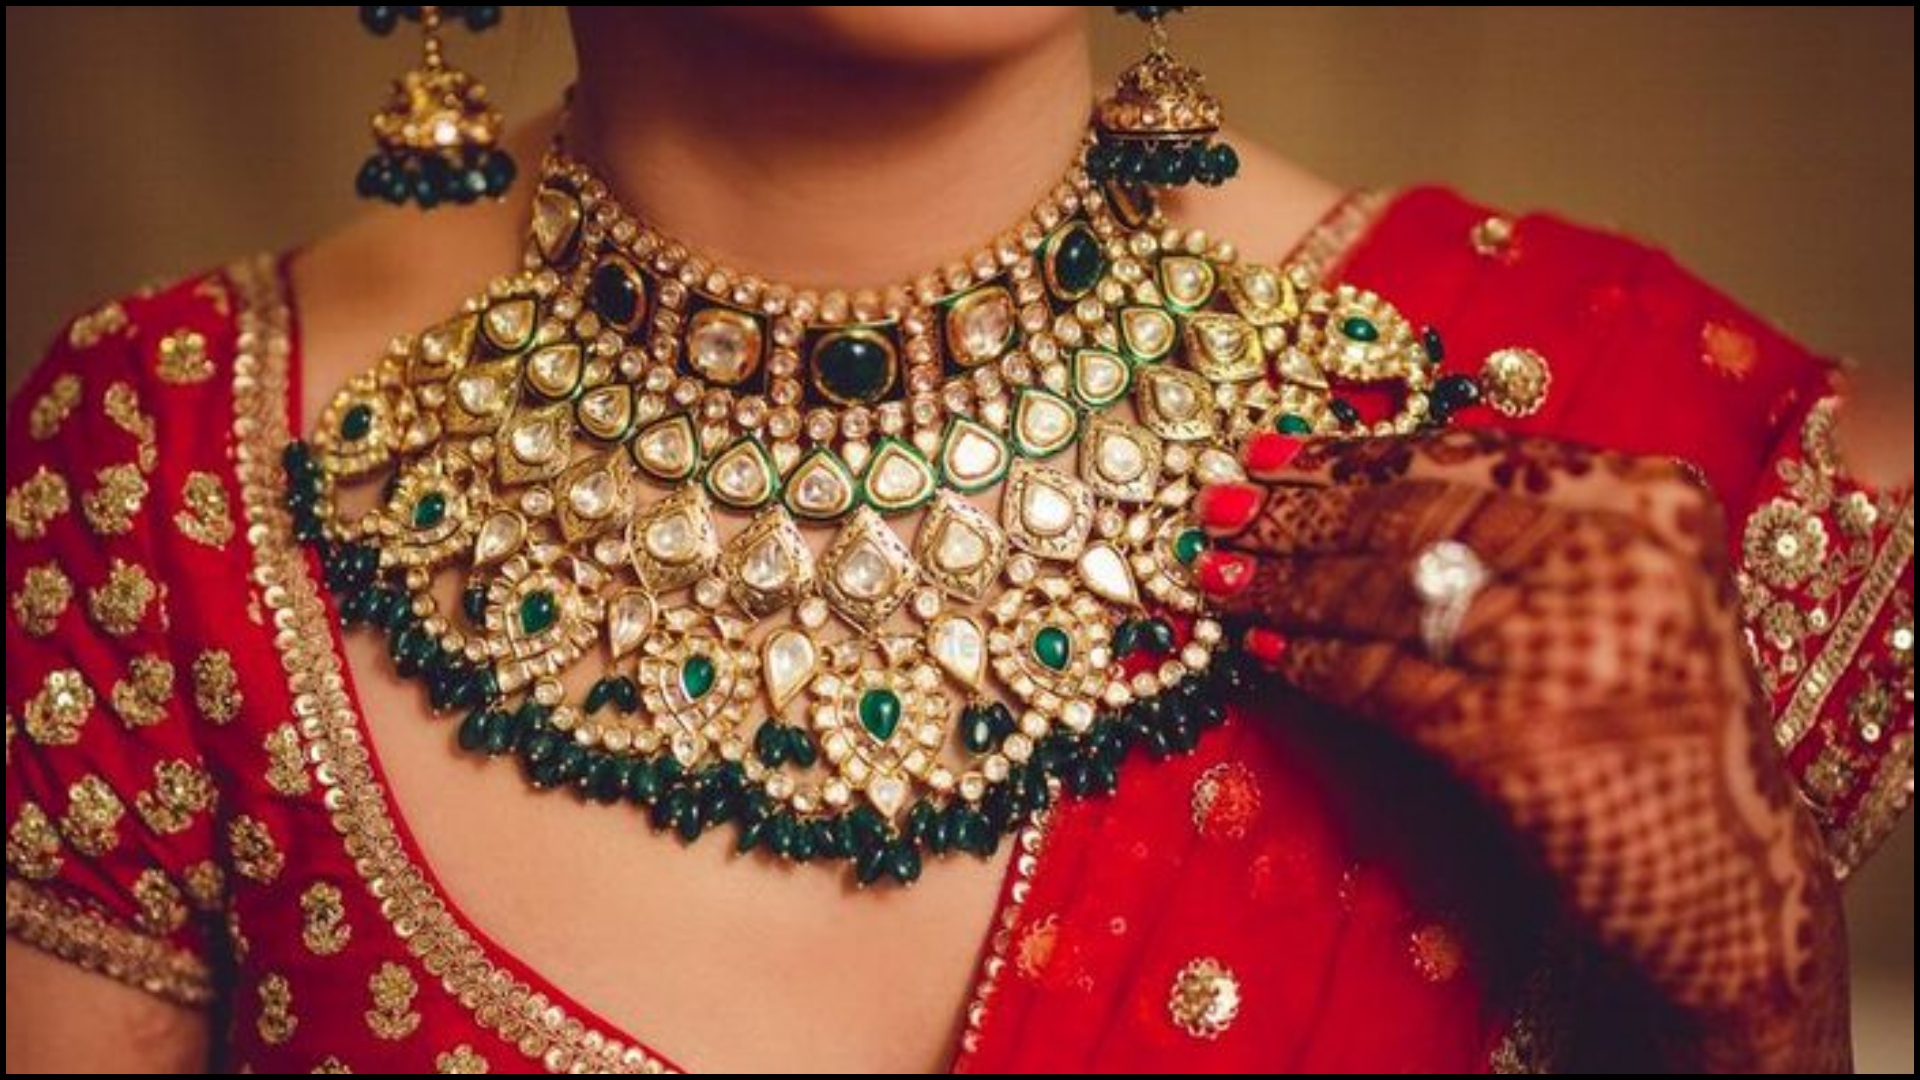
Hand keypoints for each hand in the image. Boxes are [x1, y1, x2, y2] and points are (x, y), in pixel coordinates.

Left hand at [1192, 428, 1848, 1070]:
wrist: (1727, 883)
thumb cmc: (1662, 730)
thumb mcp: (1628, 600)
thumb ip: (1534, 536)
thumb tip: (1362, 485)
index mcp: (1651, 504)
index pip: (1471, 456)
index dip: (1356, 453)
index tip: (1273, 449)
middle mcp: (1616, 557)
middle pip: (1416, 514)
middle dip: (1299, 509)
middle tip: (1214, 503)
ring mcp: (1564, 642)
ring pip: (1385, 591)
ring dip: (1280, 580)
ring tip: (1208, 570)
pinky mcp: (1510, 731)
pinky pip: (1376, 677)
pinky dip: (1307, 660)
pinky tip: (1254, 646)